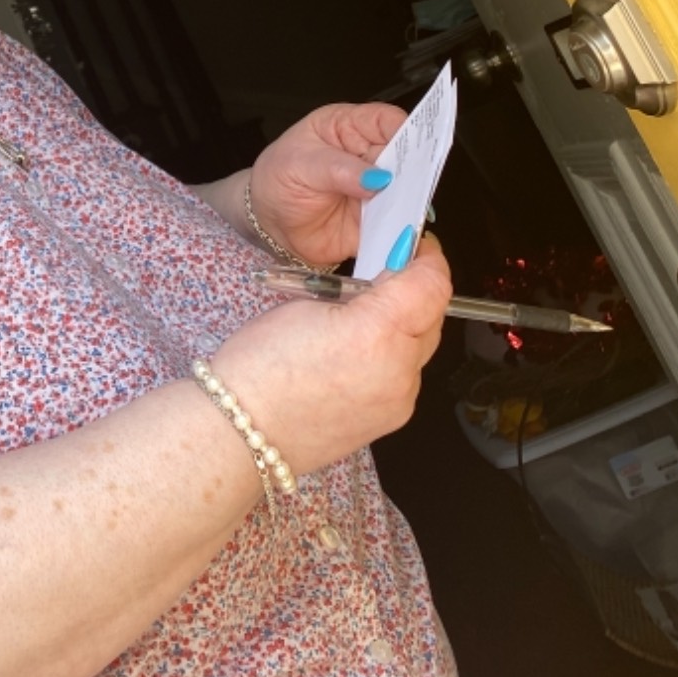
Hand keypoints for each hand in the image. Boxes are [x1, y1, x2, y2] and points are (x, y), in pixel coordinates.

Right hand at [215, 235, 451, 476]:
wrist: (243, 430)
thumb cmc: (261, 363)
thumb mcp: (307, 303)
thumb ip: (357, 292)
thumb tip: (384, 283)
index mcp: (376, 332)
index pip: (432, 284)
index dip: (427, 258)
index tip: (413, 246)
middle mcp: (400, 371)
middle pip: (434, 315)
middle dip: (417, 290)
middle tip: (385, 275)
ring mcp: (400, 401)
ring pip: (421, 347)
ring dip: (406, 325)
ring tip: (363, 319)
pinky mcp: (393, 420)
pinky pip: (407, 375)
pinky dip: (393, 356)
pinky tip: (357, 354)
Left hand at [248, 101, 404, 269]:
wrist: (268, 223)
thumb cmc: (278, 179)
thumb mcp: (298, 165)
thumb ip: (337, 169)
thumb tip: (377, 179)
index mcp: (349, 128)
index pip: (388, 121)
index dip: (407, 131)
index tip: (418, 148)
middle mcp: (370, 157)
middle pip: (407, 158)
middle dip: (415, 172)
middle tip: (414, 187)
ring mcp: (377, 191)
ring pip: (409, 193)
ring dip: (411, 205)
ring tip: (407, 214)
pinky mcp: (377, 222)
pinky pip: (398, 226)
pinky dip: (402, 233)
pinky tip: (400, 237)